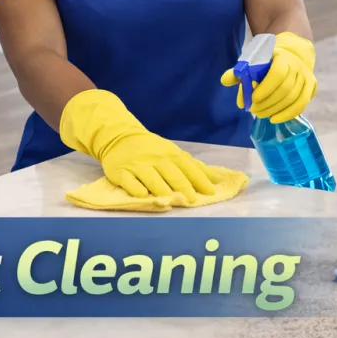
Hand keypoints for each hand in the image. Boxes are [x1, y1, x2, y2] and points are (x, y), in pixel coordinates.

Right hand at [60, 89, 215, 199]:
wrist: (119, 137)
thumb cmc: (151, 149)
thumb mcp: (173, 153)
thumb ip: (193, 167)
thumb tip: (217, 180)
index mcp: (170, 154)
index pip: (188, 167)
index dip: (199, 179)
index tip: (210, 192)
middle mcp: (155, 159)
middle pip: (171, 173)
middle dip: (183, 186)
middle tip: (192, 200)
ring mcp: (137, 165)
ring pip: (151, 177)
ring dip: (161, 188)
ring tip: (170, 200)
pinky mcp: (120, 171)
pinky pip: (128, 180)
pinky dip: (135, 187)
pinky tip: (143, 195)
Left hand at [221, 32, 317, 123]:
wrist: (293, 53)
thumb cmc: (269, 59)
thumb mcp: (254, 61)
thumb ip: (240, 71)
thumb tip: (225, 80)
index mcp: (283, 57)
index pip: (277, 73)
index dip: (265, 88)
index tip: (253, 98)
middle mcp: (298, 67)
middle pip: (285, 89)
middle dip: (267, 102)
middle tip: (253, 110)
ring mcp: (306, 78)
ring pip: (293, 98)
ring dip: (275, 109)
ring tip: (260, 114)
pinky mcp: (311, 88)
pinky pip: (301, 104)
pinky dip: (288, 114)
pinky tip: (275, 119)